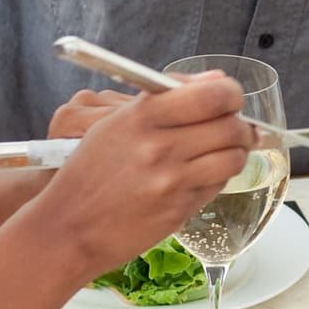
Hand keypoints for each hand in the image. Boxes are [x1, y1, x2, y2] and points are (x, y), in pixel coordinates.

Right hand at [31, 73, 254, 272]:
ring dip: (237, 151)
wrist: (68, 227)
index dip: (229, 93)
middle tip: (235, 126)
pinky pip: (217, 185)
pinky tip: (203, 174)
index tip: (228, 97)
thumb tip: (215, 80)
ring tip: (226, 150)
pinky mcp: (179, 210)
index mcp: (140, 117)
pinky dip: (219, 176)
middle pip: (229, 126)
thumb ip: (164, 99)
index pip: (211, 95)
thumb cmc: (88, 173)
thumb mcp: (113, 124)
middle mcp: (158, 147)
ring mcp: (171, 181)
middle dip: (240, 125)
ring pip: (232, 157)